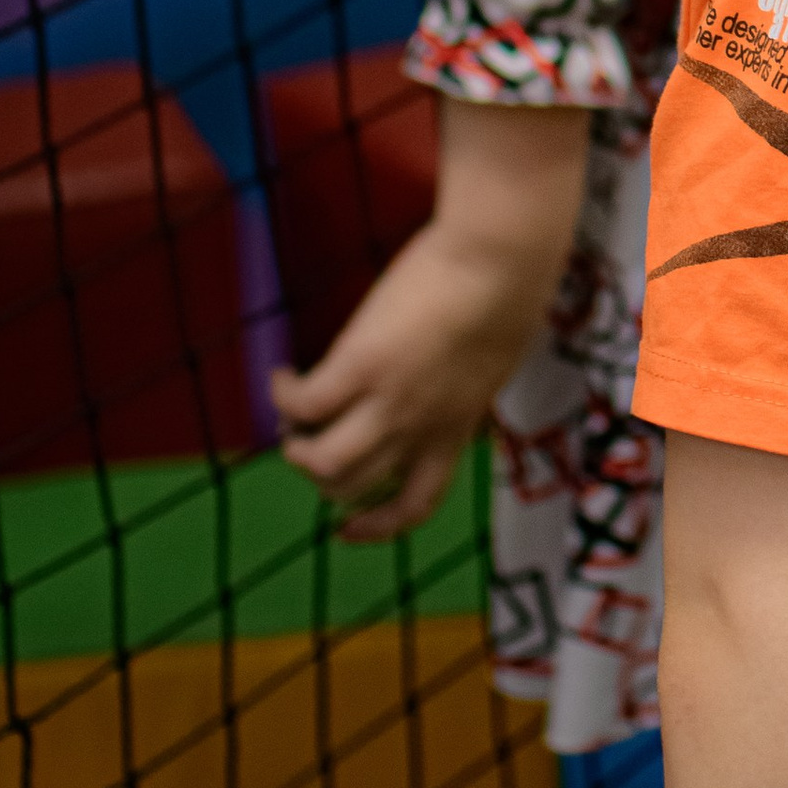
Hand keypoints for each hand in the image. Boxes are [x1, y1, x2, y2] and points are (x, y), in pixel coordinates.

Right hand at [269, 98, 589, 538]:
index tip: (345, 528)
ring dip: (296, 448)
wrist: (501, 259)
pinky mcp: (360, 366)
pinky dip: (282, 396)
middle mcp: (421, 429)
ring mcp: (390, 401)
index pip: (416, 504)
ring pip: (323, 462)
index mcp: (457, 429)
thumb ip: (462, 381)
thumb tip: (444, 374)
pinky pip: (303, 404)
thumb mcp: (491, 357)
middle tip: (308, 441)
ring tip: (289, 418)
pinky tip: (281, 375)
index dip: (376, 526)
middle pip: (354, 486)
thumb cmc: (506, 290)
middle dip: (323, 476)